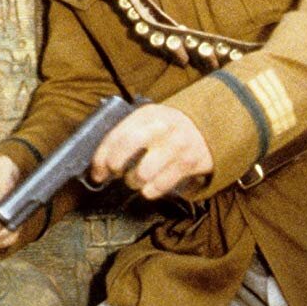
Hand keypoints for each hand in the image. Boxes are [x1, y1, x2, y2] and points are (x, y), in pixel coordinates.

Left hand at [90, 103, 212, 199]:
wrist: (209, 127)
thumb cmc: (169, 129)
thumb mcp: (149, 121)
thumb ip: (127, 134)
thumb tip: (100, 163)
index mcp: (147, 114)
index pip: (117, 134)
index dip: (101, 157)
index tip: (98, 172)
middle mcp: (162, 127)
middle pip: (129, 145)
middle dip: (116, 164)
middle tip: (116, 173)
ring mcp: (177, 144)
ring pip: (143, 172)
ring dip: (134, 182)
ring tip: (136, 179)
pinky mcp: (189, 162)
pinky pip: (160, 186)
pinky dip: (151, 190)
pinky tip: (151, 185)